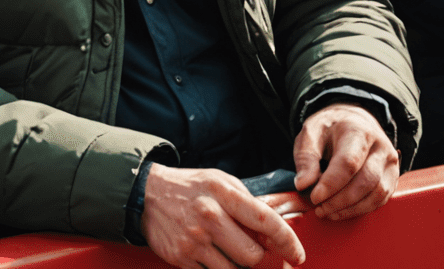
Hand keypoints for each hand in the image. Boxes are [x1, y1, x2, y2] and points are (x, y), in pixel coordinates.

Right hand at [142, 163, 303, 268]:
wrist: (146, 193)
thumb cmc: (190, 187)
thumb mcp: (220, 182)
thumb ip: (247, 203)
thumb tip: (274, 233)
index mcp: (221, 192)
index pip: (264, 219)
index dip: (287, 241)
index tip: (297, 255)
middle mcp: (208, 215)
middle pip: (253, 255)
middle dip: (259, 257)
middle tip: (254, 250)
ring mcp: (194, 239)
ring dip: (238, 266)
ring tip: (229, 250)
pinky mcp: (181, 258)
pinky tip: (211, 254)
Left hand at [293, 103, 399, 221]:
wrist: (353, 121)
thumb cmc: (330, 128)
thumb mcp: (310, 132)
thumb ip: (306, 157)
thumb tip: (303, 184)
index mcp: (358, 131)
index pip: (348, 162)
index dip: (331, 184)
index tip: (314, 197)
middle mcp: (380, 147)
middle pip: (365, 181)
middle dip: (340, 200)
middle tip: (319, 209)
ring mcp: (390, 164)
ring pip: (376, 194)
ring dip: (351, 208)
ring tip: (328, 212)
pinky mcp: (392, 178)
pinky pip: (380, 200)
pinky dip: (361, 209)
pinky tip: (342, 211)